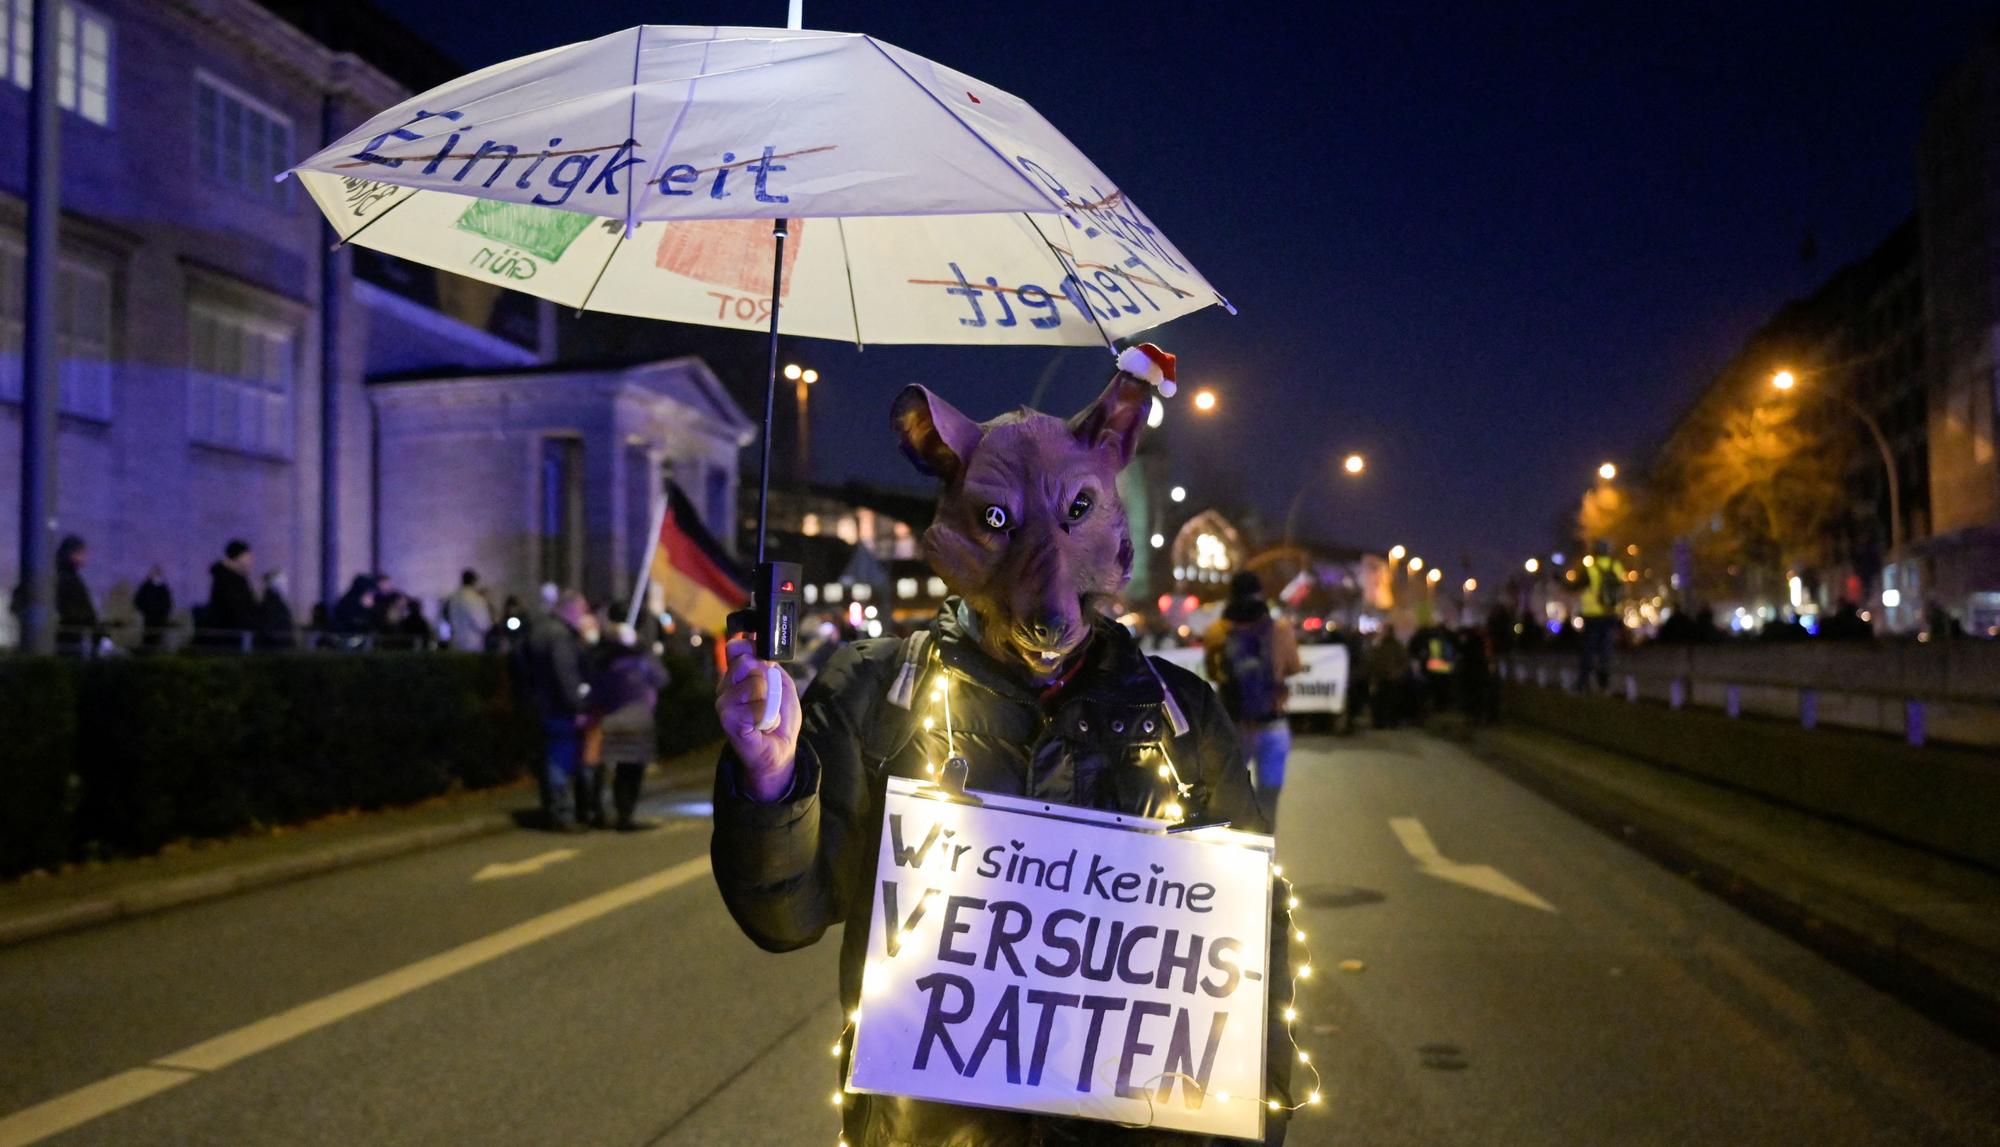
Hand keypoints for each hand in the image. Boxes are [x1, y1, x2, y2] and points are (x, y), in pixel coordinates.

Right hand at [717, 639, 801, 800]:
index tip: (764, 661)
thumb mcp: (781, 684)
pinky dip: (768, 717)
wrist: (779, 750)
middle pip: (747, 662)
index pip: (736, 648)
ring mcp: (724, 703)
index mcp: (736, 676)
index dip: (750, 649)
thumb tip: (753, 642)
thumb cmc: (779, 717)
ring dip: (770, 702)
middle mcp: (725, 687)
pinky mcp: (728, 719)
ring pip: (754, 684)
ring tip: (766, 714)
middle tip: (768, 699)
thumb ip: (769, 664)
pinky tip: (763, 726)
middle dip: (767, 680)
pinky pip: (757, 706)